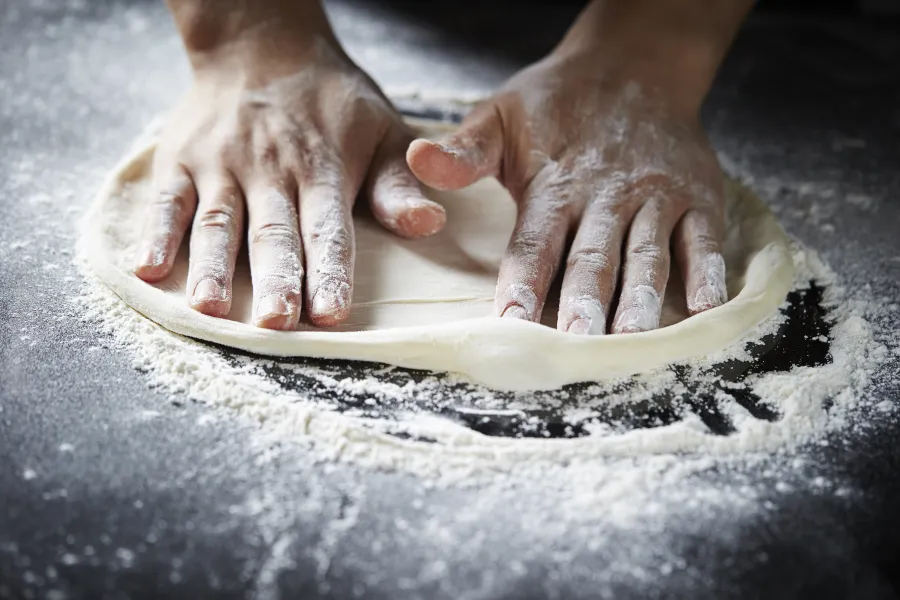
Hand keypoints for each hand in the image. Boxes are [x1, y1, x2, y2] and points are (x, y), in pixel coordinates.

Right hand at [134, 17, 444, 328]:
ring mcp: (220, 161)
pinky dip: (156, 233)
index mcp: (322, 165)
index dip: (329, 270)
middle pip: (272, 231)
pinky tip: (149, 270)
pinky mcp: (181, 157)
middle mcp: (269, 166)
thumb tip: (428, 224)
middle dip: (274, 278)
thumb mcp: (382, 130)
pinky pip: (167, 199)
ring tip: (210, 308)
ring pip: (217, 221)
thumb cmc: (332, 102)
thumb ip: (400, 184)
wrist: (263, 44)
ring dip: (213, 266)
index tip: (331, 312)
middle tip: (275, 322)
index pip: (327, 226)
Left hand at [408, 48, 727, 334]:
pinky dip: (708, 272)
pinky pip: (704, 239)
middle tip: (577, 344)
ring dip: (642, 300)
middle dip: (584, 302)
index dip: (523, 281)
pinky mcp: (698, 197)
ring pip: (648, 255)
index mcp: (555, 184)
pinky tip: (707, 309)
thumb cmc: (558, 103)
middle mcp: (606, 195)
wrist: (635, 65)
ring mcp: (656, 197)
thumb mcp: (501, 116)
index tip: (511, 321)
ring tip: (633, 341)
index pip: (535, 241)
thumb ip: (465, 151)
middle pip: (594, 258)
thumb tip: (418, 161)